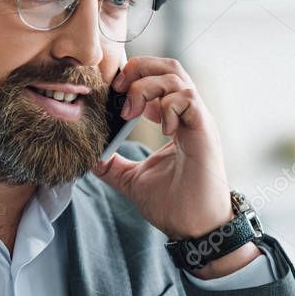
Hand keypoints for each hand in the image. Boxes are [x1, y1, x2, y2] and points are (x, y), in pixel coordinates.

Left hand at [91, 56, 233, 241]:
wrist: (196, 228)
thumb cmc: (175, 205)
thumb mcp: (133, 180)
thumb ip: (113, 165)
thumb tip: (89, 156)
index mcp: (175, 122)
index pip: (157, 79)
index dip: (133, 77)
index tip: (113, 95)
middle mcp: (188, 116)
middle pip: (168, 67)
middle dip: (139, 69)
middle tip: (119, 91)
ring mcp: (198, 121)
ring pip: (175, 76)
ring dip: (147, 87)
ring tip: (133, 113)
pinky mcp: (204, 131)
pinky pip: (187, 98)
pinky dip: (168, 105)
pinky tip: (162, 129)